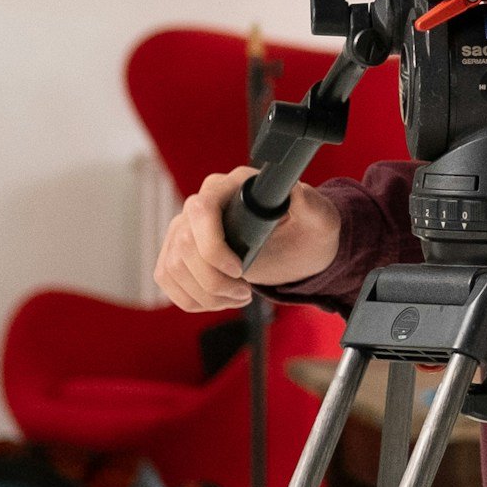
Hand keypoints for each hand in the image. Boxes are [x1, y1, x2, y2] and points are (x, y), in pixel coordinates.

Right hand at [154, 168, 341, 311]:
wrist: (298, 247)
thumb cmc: (308, 228)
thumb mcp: (319, 217)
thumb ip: (310, 204)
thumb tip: (295, 191)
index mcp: (231, 185)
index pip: (202, 210)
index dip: (214, 246)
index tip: (241, 271)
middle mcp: (200, 203)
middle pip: (184, 246)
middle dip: (213, 281)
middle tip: (245, 293)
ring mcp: (183, 228)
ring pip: (173, 267)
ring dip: (205, 294)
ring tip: (239, 297)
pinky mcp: (176, 252)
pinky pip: (167, 279)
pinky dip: (192, 299)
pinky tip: (220, 300)